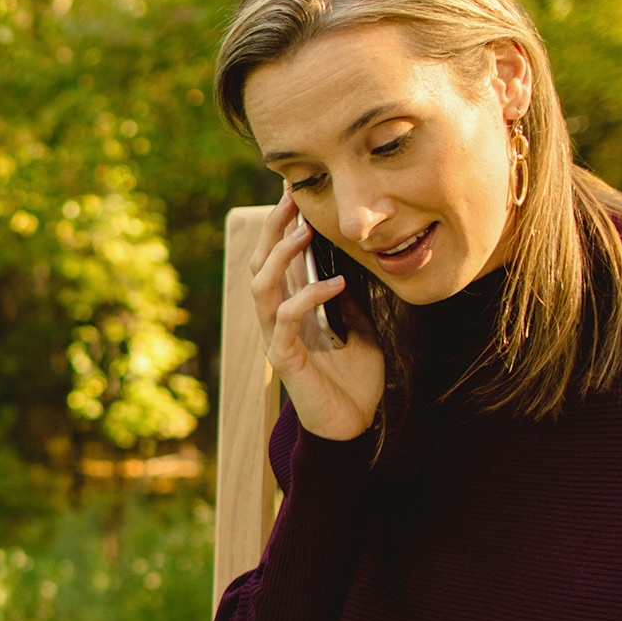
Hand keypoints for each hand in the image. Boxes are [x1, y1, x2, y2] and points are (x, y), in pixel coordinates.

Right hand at [249, 186, 384, 441]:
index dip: (283, 225)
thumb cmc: (356, 380)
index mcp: (293, 309)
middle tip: (292, 196)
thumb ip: (350, 298)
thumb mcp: (361, 326)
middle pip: (260, 262)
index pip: (279, 258)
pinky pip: (286, 320)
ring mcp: (277, 339)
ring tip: (304, 230)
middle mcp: (278, 320)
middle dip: (273, 228)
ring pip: (261, 286)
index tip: (298, 193)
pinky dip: (308, 297)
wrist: (355, 427)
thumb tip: (355, 261)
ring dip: (281, 255)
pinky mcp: (285, 360)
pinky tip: (335, 284)